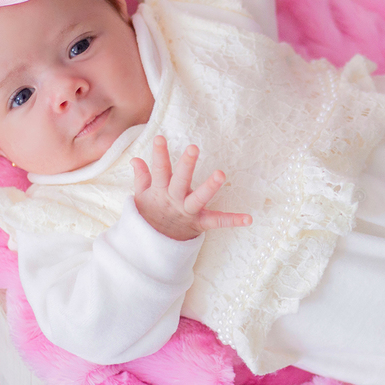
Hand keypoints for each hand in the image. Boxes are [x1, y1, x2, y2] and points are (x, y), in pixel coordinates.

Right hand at [131, 136, 251, 240]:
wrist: (154, 246)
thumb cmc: (151, 215)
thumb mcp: (142, 197)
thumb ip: (142, 177)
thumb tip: (136, 159)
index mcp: (160, 191)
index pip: (160, 170)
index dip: (159, 154)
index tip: (160, 138)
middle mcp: (174, 200)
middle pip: (180, 181)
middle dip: (186, 165)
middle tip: (193, 148)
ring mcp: (188, 212)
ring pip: (198, 199)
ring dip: (209, 187)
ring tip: (221, 174)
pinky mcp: (200, 224)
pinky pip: (217, 222)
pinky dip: (233, 220)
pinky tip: (249, 217)